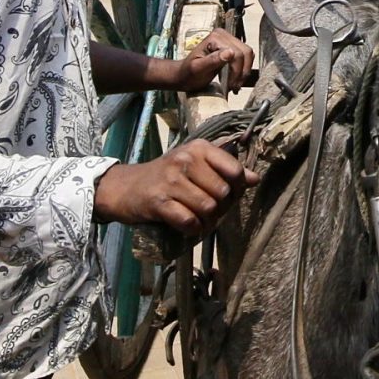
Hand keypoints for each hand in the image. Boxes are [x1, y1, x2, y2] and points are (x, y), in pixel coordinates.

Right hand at [94, 140, 251, 234]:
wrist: (124, 187)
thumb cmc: (165, 177)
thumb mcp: (195, 165)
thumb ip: (224, 169)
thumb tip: (255, 179)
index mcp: (199, 149)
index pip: (234, 170)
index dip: (236, 189)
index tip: (226, 196)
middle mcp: (185, 160)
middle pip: (222, 193)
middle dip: (221, 209)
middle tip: (209, 212)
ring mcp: (171, 180)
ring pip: (208, 208)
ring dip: (207, 222)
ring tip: (199, 221)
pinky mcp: (158, 202)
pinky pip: (189, 221)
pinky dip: (192, 229)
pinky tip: (187, 226)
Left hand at [172, 28, 256, 94]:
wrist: (183, 76)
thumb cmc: (187, 73)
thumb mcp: (197, 69)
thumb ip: (212, 60)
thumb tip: (230, 53)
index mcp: (215, 37)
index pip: (237, 53)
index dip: (236, 71)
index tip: (230, 84)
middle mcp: (223, 35)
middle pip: (245, 53)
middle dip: (242, 72)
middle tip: (234, 86)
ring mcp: (228, 41)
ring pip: (248, 55)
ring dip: (244, 72)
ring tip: (234, 84)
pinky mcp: (231, 48)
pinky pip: (245, 57)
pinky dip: (243, 70)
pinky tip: (235, 79)